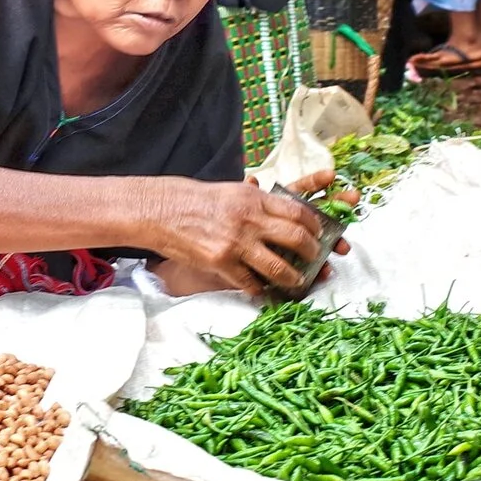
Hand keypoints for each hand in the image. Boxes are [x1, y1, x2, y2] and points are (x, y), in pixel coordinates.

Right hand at [147, 178, 328, 296]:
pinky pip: (251, 283)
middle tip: (317, 259)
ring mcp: (236, 243)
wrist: (161, 210)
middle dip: (313, 253)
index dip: (315, 225)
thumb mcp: (232, 191)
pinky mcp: (221, 263)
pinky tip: (263, 290)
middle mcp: (249, 219)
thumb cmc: (196, 200)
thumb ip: (258, 201)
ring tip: (298, 282)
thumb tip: (283, 212)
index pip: (298, 211)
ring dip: (294, 278)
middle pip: (296, 239)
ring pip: (279, 267)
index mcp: (254, 198)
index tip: (319, 233)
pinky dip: (260, 289)